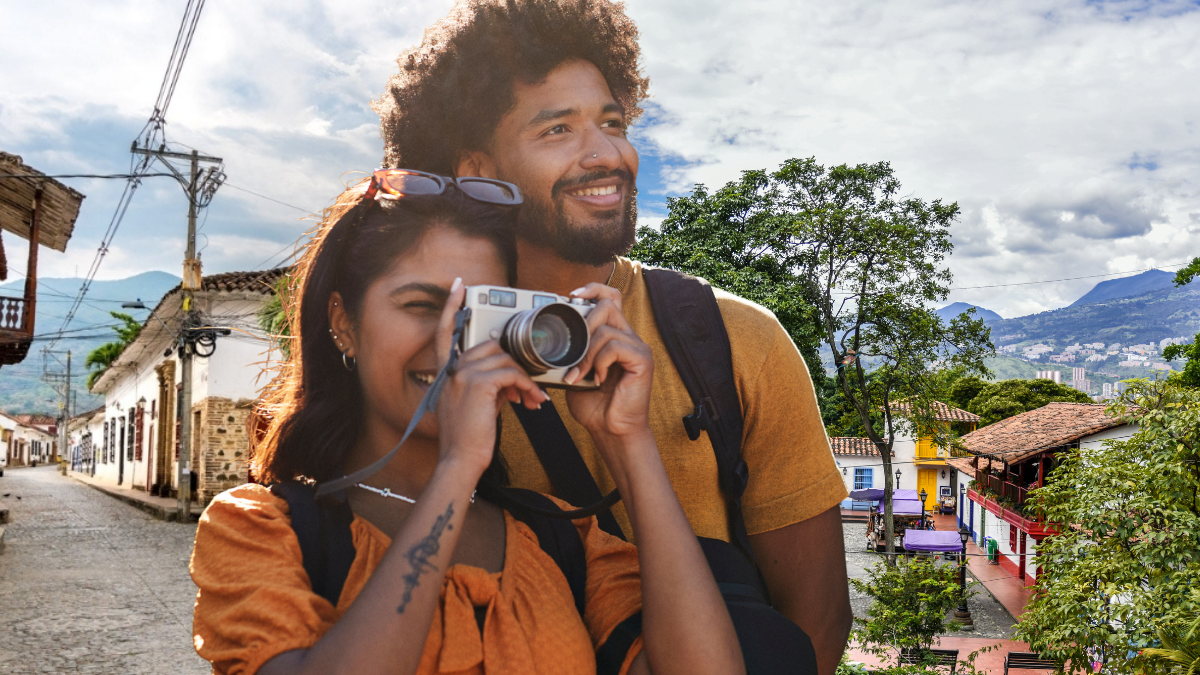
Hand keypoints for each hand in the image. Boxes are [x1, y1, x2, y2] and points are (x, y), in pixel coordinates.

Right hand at [433, 279, 548, 475]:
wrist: (460, 461)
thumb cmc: (469, 438)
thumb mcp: (475, 404)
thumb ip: (488, 383)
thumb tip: (512, 376)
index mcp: (446, 372)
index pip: (445, 332)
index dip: (451, 307)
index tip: (459, 285)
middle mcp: (451, 369)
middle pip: (491, 345)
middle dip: (515, 363)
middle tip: (529, 388)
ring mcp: (463, 375)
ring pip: (505, 359)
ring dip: (525, 379)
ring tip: (532, 400)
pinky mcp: (479, 384)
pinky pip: (513, 373)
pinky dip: (527, 386)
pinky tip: (531, 402)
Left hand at [563, 283, 653, 443]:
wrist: (610, 430)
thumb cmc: (594, 405)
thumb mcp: (575, 372)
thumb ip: (570, 353)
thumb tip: (547, 339)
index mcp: (615, 336)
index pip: (611, 297)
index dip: (594, 289)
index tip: (572, 295)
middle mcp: (629, 337)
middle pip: (608, 304)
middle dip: (583, 324)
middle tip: (572, 352)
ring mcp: (638, 347)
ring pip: (606, 328)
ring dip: (585, 353)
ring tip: (579, 375)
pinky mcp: (643, 360)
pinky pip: (614, 346)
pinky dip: (598, 362)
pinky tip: (597, 380)